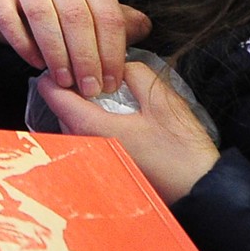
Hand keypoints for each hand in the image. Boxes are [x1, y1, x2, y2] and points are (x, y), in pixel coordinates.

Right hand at [0, 0, 151, 97]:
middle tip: (89, 88)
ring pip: (42, 15)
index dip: (111, 51)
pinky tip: (36, 64)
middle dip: (85, 57)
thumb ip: (121, 24)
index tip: (111, 82)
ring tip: (64, 81)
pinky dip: (24, 45)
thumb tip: (144, 28)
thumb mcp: (97, 17)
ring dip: (56, 53)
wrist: (23, 9)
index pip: (106, 13)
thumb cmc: (66, 17)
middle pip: (76, 15)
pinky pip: (9, 19)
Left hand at [37, 59, 219, 203]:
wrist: (199, 191)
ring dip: (83, 107)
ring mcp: (91, 162)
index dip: (58, 70)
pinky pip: (84, 140)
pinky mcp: (102, 170)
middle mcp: (84, 146)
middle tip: (96, 74)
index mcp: (92, 127)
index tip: (74, 60)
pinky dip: (92, 125)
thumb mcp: (160, 99)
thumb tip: (117, 65)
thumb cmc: (182, 152)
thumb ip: (133, 72)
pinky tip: (116, 118)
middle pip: (58, 108)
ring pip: (70, 125)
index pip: (50, 92)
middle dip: (73, 88)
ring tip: (108, 95)